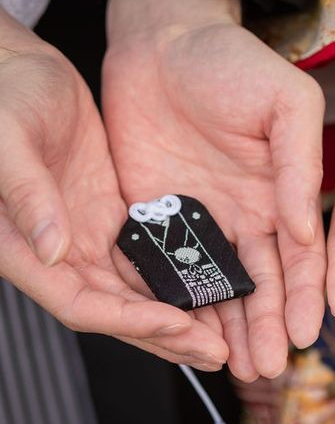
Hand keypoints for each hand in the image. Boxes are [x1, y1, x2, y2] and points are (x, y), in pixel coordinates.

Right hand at [0, 7, 228, 369]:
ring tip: (223, 334)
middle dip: (168, 335)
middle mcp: (60, 255)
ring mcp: (89, 238)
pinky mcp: (111, 217)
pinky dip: (175, 279)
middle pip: (119, 311)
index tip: (179, 326)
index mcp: (26, 250)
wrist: (19, 71)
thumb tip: (54, 252)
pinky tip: (207, 288)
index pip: (83, 305)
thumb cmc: (1, 96)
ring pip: (138, 292)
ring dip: (178, 315)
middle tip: (216, 352)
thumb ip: (26, 197)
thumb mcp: (7, 140)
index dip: (131, 321)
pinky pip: (147, 260)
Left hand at [102, 0, 326, 380]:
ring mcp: (203, 222)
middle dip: (267, 327)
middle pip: (261, 284)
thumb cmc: (233, 62)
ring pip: (219, 287)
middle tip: (271, 368)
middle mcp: (246, 217)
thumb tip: (311, 232)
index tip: (310, 332)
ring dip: (230, 328)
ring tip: (240, 368)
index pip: (301, 256)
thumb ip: (299, 167)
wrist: (163, 44)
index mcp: (282, 195)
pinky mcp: (160, 219)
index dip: (306, 295)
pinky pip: (172, 269)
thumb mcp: (286, 104)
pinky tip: (189, 334)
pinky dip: (182, 302)